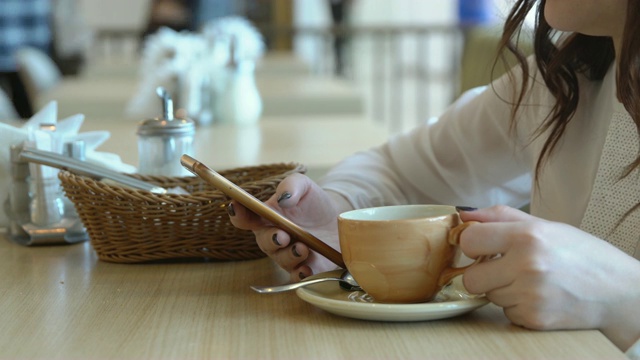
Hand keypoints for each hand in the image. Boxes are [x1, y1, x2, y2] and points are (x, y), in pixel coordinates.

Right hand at [228, 173, 350, 280]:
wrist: (338, 221)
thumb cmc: (314, 203)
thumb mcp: (304, 186)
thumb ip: (291, 186)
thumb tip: (284, 198)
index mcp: (266, 216)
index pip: (245, 217)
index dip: (237, 213)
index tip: (236, 207)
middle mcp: (273, 238)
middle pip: (264, 241)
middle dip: (271, 239)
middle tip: (282, 236)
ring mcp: (287, 255)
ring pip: (281, 259)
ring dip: (290, 255)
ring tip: (302, 248)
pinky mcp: (304, 268)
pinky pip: (296, 276)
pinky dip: (300, 274)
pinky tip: (306, 269)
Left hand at [458, 205, 639, 349]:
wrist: (619, 292)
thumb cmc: (583, 255)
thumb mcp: (546, 225)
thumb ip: (501, 217)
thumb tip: (464, 215)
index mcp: (527, 236)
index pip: (469, 241)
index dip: (472, 246)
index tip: (482, 248)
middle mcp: (527, 265)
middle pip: (471, 277)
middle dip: (483, 273)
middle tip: (504, 268)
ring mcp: (530, 295)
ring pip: (489, 296)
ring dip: (502, 290)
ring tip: (529, 281)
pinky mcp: (534, 318)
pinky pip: (505, 312)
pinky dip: (516, 307)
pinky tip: (537, 296)